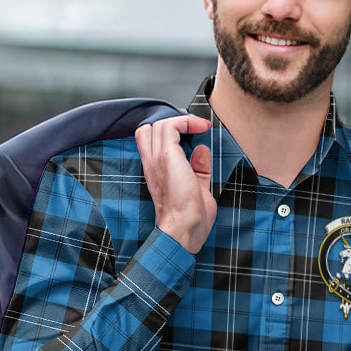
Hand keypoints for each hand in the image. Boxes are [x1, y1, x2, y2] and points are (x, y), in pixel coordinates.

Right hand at [135, 114, 214, 253]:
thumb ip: (198, 169)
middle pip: (148, 129)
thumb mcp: (197, 188)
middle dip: (171, 124)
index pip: (149, 141)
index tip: (193, 134)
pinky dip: (186, 122)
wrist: (184, 229)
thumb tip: (201, 150)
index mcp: (155, 173)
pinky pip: (170, 126)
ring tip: (200, 126)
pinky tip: (201, 127)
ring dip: (182, 121)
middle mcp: (151, 164)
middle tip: (193, 129)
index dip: (168, 132)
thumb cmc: (190, 219)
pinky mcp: (166, 157)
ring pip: (159, 124)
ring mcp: (156, 160)